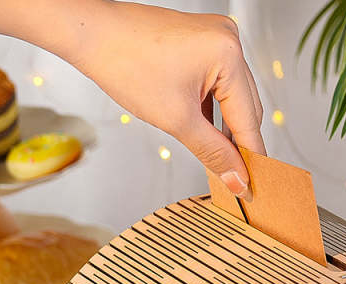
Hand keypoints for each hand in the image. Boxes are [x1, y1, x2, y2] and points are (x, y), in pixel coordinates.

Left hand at [63, 2, 264, 198]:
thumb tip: (236, 179)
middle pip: (246, 108)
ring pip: (233, 99)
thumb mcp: (176, 120)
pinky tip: (206, 132)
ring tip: (220, 159)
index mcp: (228, 54)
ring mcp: (217, 39)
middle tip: (236, 180)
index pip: (249, 119)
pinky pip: (219, 85)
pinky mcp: (204, 43)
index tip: (252, 187)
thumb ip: (213, 153)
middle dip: (239, 144)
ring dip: (226, 129)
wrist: (93, 35)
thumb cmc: (125, 63)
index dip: (250, 158)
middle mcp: (229, 40)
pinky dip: (214, 111)